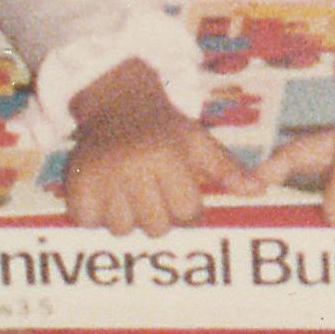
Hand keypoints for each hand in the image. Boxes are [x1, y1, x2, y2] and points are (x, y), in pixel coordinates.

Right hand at [62, 59, 261, 235]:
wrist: (117, 104)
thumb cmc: (165, 128)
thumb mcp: (199, 141)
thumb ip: (227, 169)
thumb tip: (259, 189)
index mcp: (167, 156)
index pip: (187, 213)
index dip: (189, 210)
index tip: (182, 194)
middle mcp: (133, 166)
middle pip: (156, 228)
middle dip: (160, 216)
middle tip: (155, 192)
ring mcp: (101, 175)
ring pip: (122, 229)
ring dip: (129, 218)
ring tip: (131, 191)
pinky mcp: (76, 182)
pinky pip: (88, 222)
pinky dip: (96, 215)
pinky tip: (107, 194)